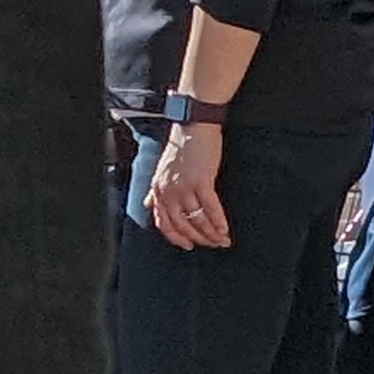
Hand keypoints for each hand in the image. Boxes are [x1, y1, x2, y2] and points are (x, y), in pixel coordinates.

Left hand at [147, 124, 230, 250]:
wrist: (193, 127)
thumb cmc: (181, 148)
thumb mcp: (162, 171)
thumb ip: (154, 191)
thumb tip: (147, 204)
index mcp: (157, 190)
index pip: (163, 223)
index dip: (177, 238)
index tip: (189, 245)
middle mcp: (168, 192)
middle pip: (182, 225)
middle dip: (199, 238)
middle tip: (213, 244)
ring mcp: (184, 187)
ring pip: (197, 219)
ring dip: (211, 233)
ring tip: (222, 239)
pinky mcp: (201, 181)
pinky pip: (211, 208)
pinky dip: (219, 221)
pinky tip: (225, 229)